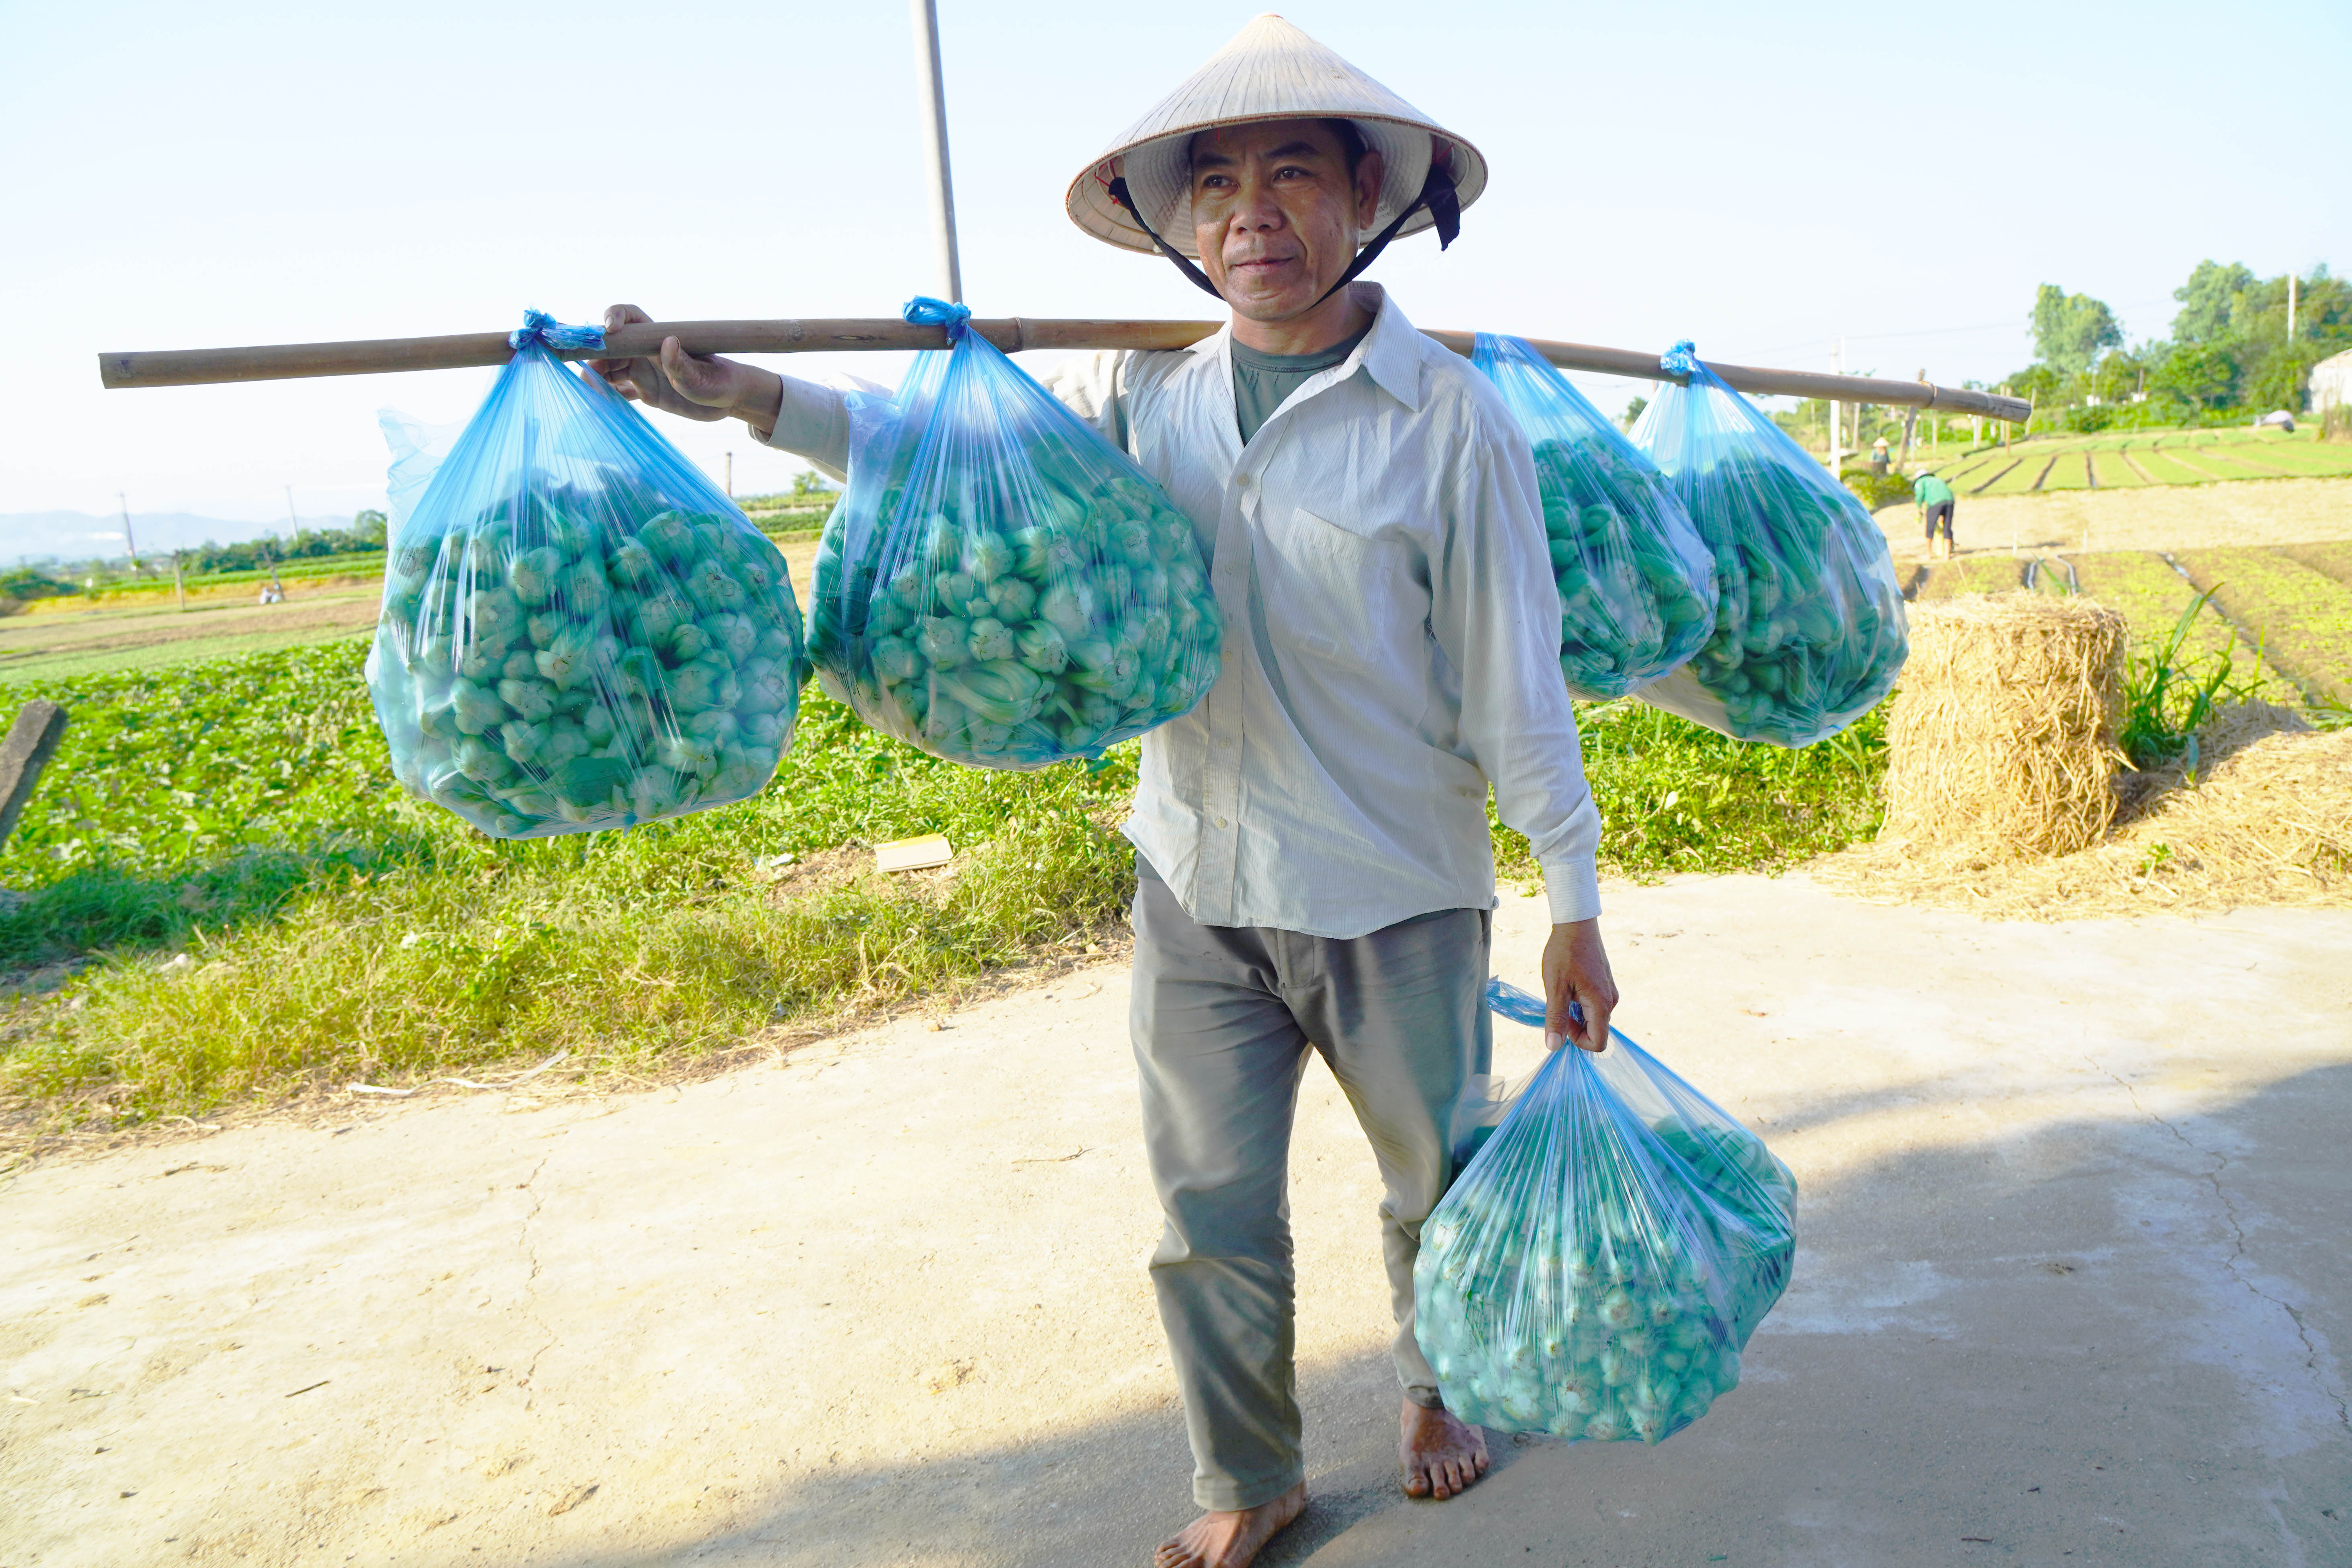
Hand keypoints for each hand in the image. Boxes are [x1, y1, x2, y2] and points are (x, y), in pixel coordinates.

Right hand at [586, 304, 782, 433]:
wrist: (729, 400)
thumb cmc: (721, 383)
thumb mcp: (704, 378)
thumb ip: (684, 364)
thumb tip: (668, 342)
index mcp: (660, 339)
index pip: (631, 318)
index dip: (614, 318)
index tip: (608, 332)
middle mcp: (647, 352)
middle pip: (612, 346)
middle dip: (596, 356)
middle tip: (590, 376)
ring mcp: (643, 370)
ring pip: (609, 367)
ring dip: (596, 377)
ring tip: (591, 393)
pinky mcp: (644, 389)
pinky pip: (617, 388)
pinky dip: (605, 394)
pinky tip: (599, 404)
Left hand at [1542, 918, 1616, 1053]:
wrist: (1576, 923)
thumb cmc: (1564, 953)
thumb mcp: (1555, 988)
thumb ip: (1556, 1018)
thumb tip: (1554, 1047)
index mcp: (1601, 1004)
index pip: (1598, 1043)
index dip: (1576, 1040)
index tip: (1561, 1020)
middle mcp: (1611, 1001)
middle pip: (1596, 1031)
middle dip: (1575, 1027)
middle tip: (1558, 1004)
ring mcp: (1610, 991)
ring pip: (1594, 1018)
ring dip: (1576, 1014)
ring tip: (1563, 992)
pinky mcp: (1605, 984)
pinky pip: (1594, 1005)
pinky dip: (1580, 1004)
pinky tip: (1569, 986)